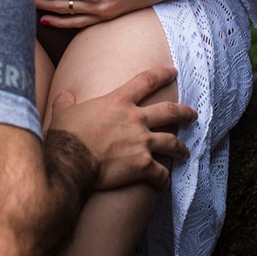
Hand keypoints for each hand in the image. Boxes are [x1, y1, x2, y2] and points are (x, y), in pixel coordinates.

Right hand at [47, 66, 194, 191]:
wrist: (71, 160)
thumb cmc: (66, 135)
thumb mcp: (63, 112)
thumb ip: (66, 102)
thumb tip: (64, 96)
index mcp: (119, 101)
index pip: (146, 81)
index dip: (162, 74)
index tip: (172, 72)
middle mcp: (136, 118)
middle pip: (169, 112)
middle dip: (184, 112)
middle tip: (193, 114)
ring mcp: (142, 142)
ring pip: (172, 142)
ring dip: (181, 147)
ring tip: (185, 151)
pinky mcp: (143, 165)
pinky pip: (161, 173)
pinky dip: (164, 179)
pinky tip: (164, 183)